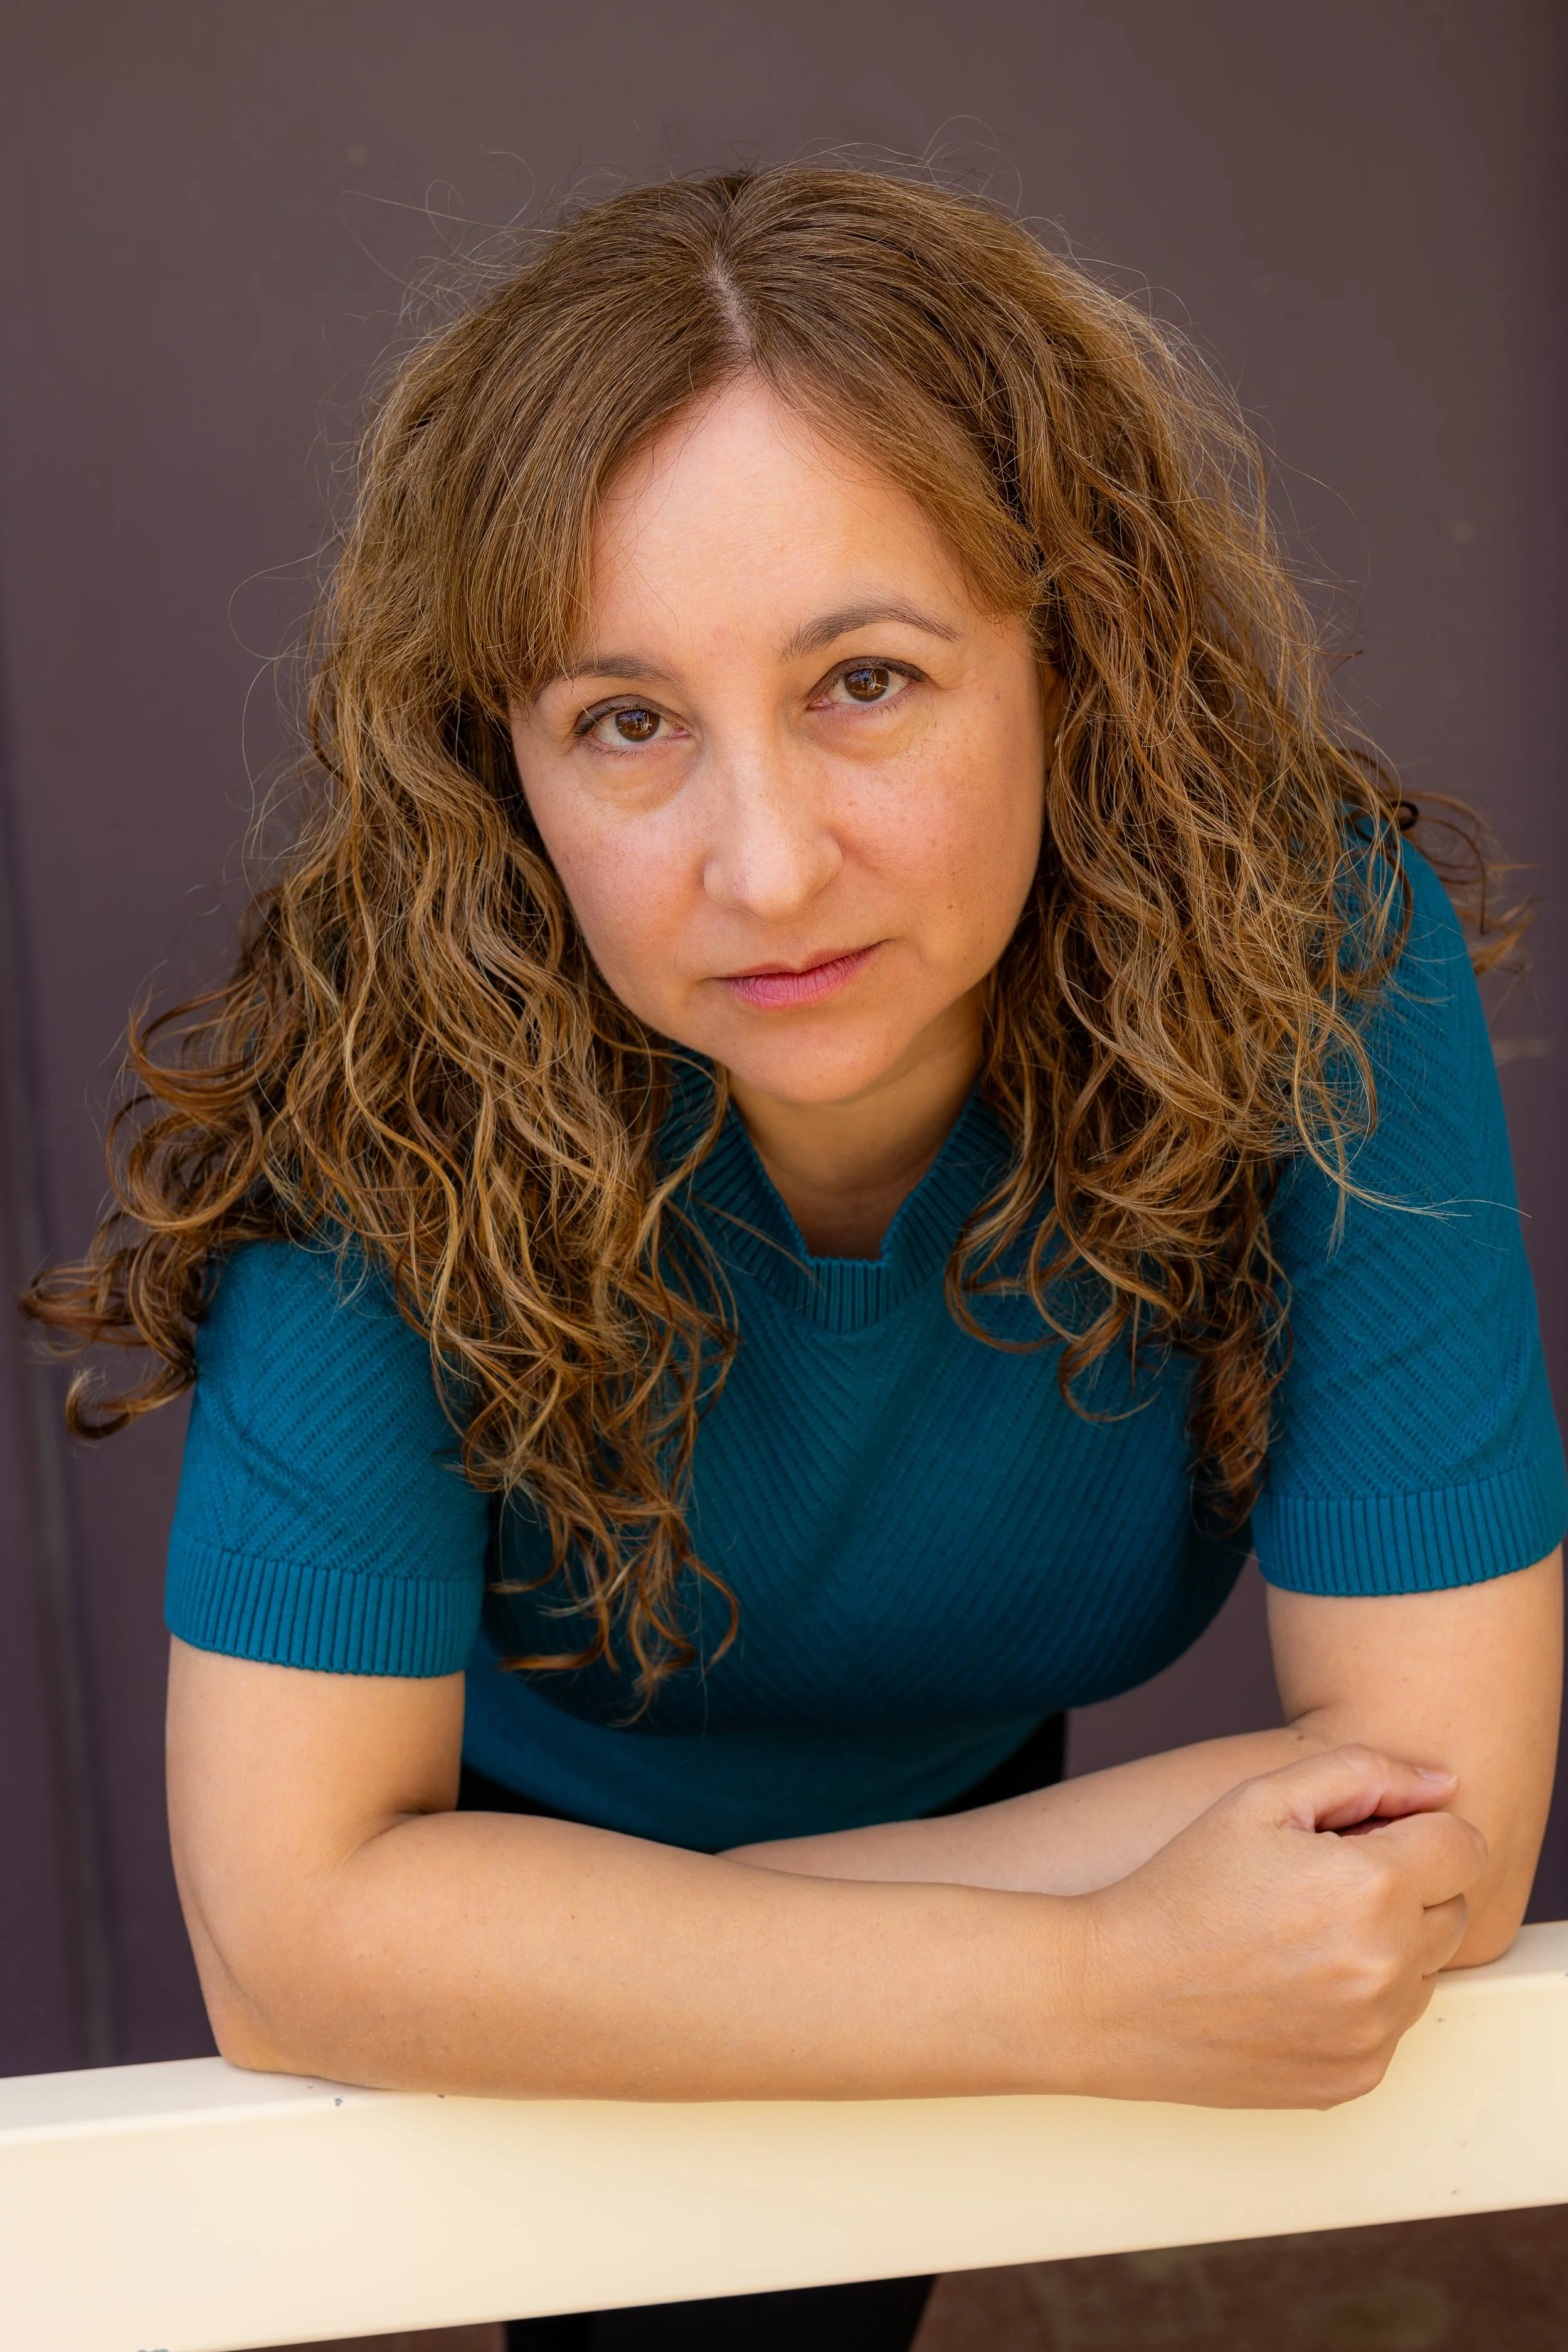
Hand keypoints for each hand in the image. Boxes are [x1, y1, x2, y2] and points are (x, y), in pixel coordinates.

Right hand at [1064, 1744, 1486, 2108]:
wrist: (1113, 1994)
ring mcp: (1375, 2031)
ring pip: (1428, 1969)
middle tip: (1323, 1882)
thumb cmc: (1181, 1888)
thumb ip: (1362, 1772)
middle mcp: (1387, 1966)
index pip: (1465, 1846)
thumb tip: (1442, 1781)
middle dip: (1407, 1885)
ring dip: (1390, 1945)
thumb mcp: (1259, 1799)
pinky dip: (1362, 2001)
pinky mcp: (1356, 2077)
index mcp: (1371, 1887)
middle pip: (1453, 1907)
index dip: (1418, 1830)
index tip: (1369, 1836)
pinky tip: (1295, 1982)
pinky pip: (1394, 2025)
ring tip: (1303, 1933)